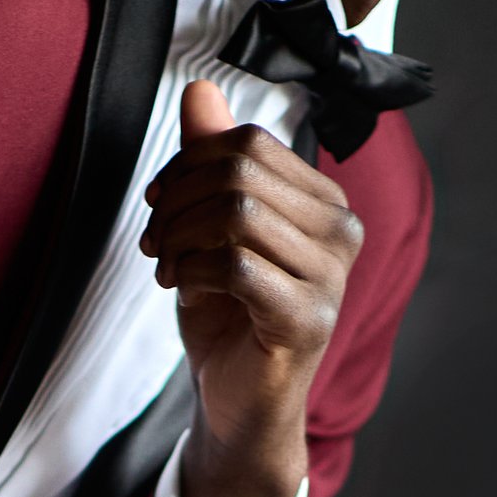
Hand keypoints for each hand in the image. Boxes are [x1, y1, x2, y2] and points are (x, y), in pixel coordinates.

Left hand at [139, 79, 362, 496]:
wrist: (238, 403)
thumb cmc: (229, 316)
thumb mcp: (209, 228)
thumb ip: (209, 162)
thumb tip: (200, 92)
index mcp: (324, 202)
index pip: (250, 143)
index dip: (188, 163)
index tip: (158, 204)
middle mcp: (341, 232)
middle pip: (240, 173)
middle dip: (177, 200)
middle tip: (154, 241)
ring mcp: (332, 277)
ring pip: (236, 213)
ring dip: (180, 237)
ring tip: (167, 266)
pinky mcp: (308, 319)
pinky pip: (235, 266)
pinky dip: (192, 272)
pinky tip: (184, 290)